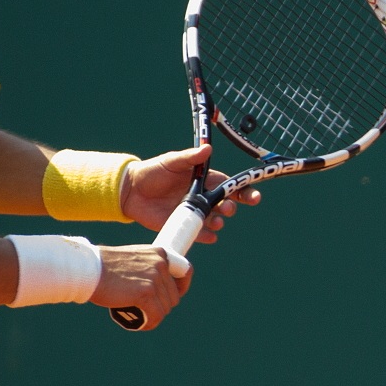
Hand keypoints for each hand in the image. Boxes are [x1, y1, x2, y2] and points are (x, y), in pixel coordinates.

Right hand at [90, 245, 191, 330]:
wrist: (88, 269)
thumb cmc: (103, 267)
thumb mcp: (131, 259)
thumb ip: (145, 268)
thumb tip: (155, 289)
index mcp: (159, 253)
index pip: (185, 271)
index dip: (181, 288)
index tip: (171, 297)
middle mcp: (160, 264)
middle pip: (173, 296)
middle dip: (160, 306)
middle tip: (144, 309)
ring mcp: (154, 279)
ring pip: (164, 308)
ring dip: (153, 316)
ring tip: (138, 317)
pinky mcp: (146, 294)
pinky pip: (155, 316)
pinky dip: (148, 323)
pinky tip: (139, 324)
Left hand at [120, 146, 260, 240]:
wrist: (131, 190)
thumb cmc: (153, 171)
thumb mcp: (171, 161)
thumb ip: (190, 158)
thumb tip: (208, 149)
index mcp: (204, 180)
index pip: (229, 186)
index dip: (244, 191)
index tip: (255, 196)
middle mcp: (201, 197)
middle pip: (225, 204)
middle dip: (232, 207)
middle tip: (228, 208)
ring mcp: (193, 213)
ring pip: (214, 220)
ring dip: (219, 221)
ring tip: (218, 221)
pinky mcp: (182, 225)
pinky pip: (199, 233)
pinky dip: (206, 236)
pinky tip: (210, 236)